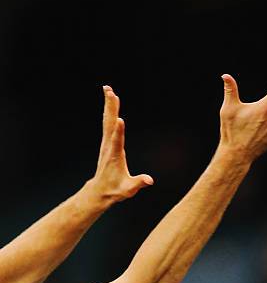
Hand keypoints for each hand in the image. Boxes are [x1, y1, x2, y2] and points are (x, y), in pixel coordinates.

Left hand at [87, 86, 153, 203]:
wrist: (100, 191)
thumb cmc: (115, 190)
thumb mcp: (128, 190)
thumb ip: (139, 183)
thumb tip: (149, 181)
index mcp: (115, 156)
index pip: (117, 141)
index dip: (118, 131)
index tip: (119, 119)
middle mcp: (109, 146)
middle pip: (109, 124)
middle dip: (111, 108)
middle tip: (110, 92)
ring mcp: (107, 143)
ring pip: (108, 121)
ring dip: (109, 106)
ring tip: (109, 90)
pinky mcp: (108, 142)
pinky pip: (108, 124)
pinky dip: (110, 112)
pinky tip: (111, 104)